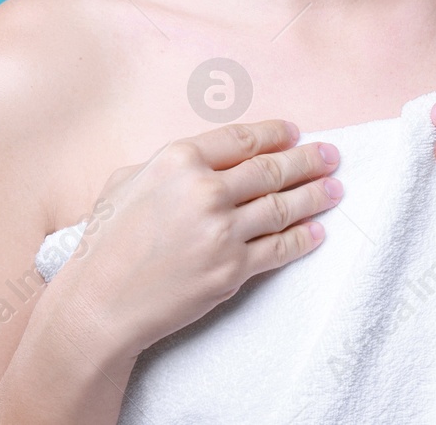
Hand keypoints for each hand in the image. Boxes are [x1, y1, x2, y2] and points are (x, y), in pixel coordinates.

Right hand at [56, 119, 343, 358]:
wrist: (100, 303)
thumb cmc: (106, 243)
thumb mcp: (125, 182)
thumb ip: (168, 166)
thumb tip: (204, 161)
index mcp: (178, 161)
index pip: (241, 140)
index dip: (274, 134)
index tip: (295, 133)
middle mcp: (205, 190)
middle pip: (270, 169)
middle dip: (308, 160)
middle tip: (332, 156)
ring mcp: (222, 231)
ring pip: (282, 207)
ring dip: (315, 196)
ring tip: (335, 188)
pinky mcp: (232, 269)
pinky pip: (278, 248)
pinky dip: (303, 238)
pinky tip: (317, 230)